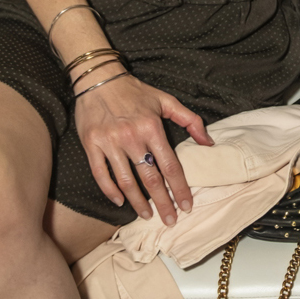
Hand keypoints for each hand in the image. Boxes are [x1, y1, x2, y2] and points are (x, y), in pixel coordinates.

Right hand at [74, 72, 211, 225]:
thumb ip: (190, 120)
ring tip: (147, 215)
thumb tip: (208, 143)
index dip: (180, 188)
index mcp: (152, 127)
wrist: (98, 78)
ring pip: (126, 181)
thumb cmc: (134, 91)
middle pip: (150, 179)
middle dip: (163, 203)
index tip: (186, 205)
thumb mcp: (166, 100)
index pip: (170, 166)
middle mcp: (131, 137)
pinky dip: (110, 191)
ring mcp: (110, 142)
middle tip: (170, 220)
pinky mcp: (91, 145)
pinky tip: (119, 202)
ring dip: (137, 202)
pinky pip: (101, 174)